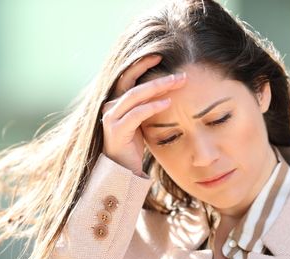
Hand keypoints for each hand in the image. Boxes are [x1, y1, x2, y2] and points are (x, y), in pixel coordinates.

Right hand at [100, 54, 185, 175]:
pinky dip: (152, 107)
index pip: (128, 77)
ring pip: (135, 95)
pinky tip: (167, 103)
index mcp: (116, 102)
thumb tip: (166, 91)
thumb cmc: (132, 146)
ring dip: (158, 87)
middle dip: (156, 75)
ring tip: (177, 82)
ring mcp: (111, 118)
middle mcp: (110, 106)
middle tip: (178, 72)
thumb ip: (146, 105)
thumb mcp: (140, 122)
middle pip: (133, 82)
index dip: (142, 64)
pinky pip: (136, 114)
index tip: (161, 56)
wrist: (121, 171)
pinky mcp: (116, 130)